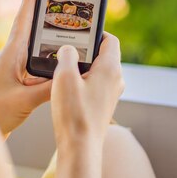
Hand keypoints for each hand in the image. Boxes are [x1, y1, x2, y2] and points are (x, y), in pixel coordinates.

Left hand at [0, 0, 51, 137]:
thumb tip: (70, 76)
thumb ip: (48, 89)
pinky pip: (38, 58)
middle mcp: (14, 56)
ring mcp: (16, 66)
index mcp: (12, 54)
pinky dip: (49, 52)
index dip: (29, 1)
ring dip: (46, 30)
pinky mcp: (20, 77)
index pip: (23, 22)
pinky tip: (60, 52)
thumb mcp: (26, 100)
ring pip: (35, 42)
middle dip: (42, 10)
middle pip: (30, 27)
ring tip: (63, 16)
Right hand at [51, 33, 124, 148]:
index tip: (78, 30)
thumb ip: (66, 54)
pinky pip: (94, 84)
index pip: (109, 39)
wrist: (80, 147)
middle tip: (65, 46)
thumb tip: (68, 48)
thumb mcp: (64, 76)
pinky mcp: (102, 104)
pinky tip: (64, 85)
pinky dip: (81, 79)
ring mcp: (110, 93)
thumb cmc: (74, 112)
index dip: (95, 31)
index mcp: (110, 68)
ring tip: (61, 66)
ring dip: (81, 65)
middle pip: (103, 54)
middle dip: (84, 48)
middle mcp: (115, 79)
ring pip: (97, 69)